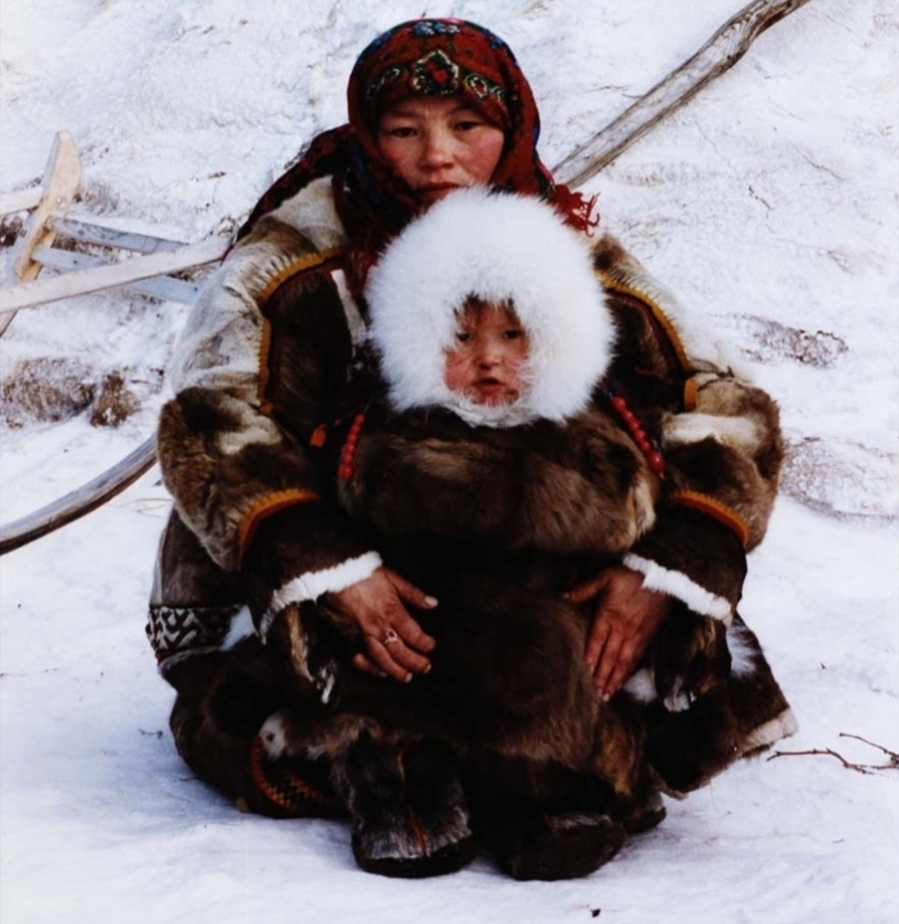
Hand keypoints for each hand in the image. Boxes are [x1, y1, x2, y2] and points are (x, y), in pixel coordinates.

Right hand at [323, 567, 436, 682]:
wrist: (335, 574)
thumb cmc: (365, 575)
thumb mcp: (393, 578)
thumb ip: (414, 593)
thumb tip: (434, 603)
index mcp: (390, 611)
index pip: (412, 634)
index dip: (424, 643)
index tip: (431, 646)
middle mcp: (376, 627)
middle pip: (399, 651)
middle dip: (415, 662)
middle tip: (425, 667)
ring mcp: (361, 636)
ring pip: (381, 660)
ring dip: (396, 671)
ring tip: (407, 677)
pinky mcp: (346, 639)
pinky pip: (359, 660)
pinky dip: (371, 669)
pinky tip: (381, 672)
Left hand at [567, 564, 669, 700]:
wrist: (662, 576)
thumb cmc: (631, 576)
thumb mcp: (605, 577)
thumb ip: (584, 589)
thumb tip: (563, 596)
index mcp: (609, 615)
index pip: (597, 641)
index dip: (591, 657)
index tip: (586, 672)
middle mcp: (623, 629)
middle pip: (610, 657)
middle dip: (602, 676)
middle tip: (595, 694)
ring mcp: (637, 635)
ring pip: (624, 662)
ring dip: (615, 679)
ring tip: (607, 694)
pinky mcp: (648, 636)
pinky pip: (637, 658)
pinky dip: (629, 672)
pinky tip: (623, 680)